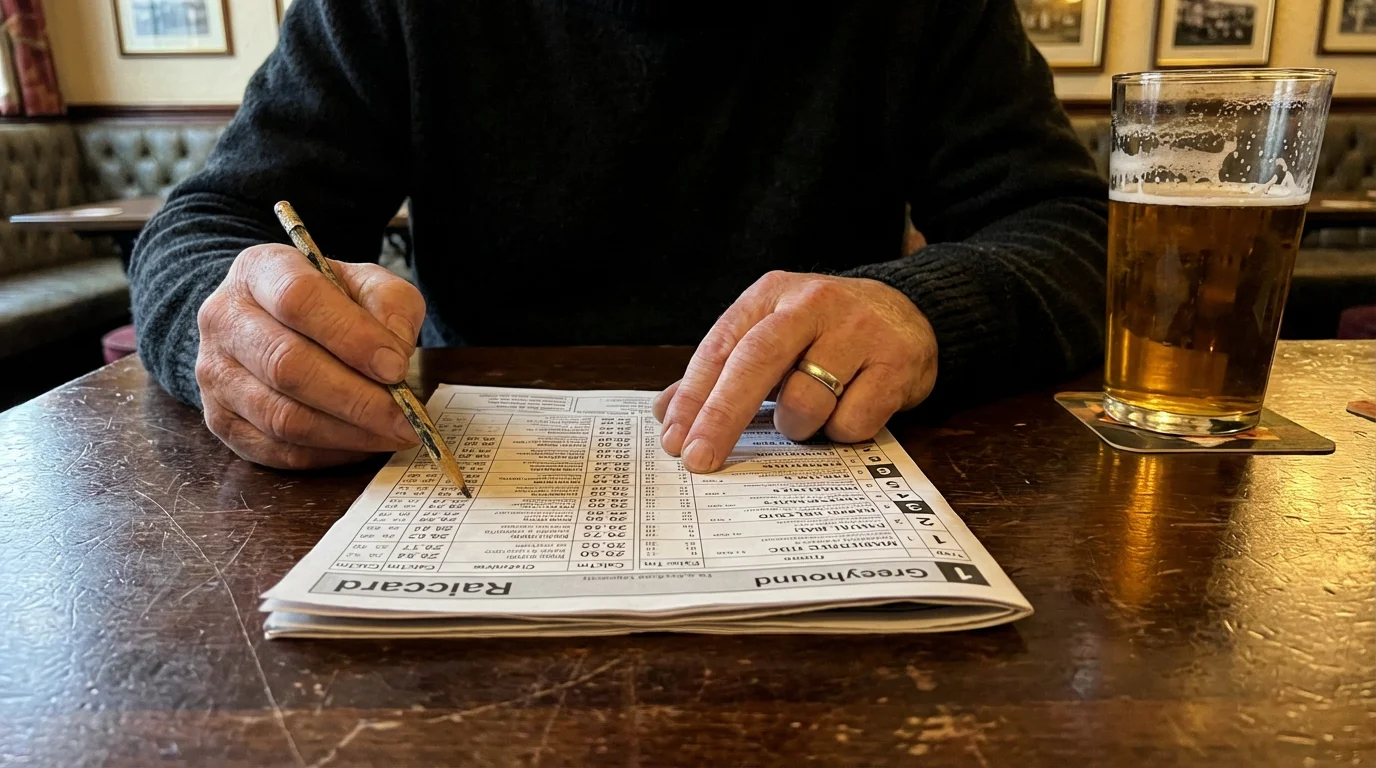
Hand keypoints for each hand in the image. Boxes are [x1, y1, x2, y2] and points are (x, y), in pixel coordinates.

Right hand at [195, 244, 425, 468]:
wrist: (271, 320)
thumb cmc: (327, 302)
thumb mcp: (366, 283)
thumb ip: (390, 304)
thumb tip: (395, 352)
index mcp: (259, 270)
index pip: (299, 299)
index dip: (352, 336)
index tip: (396, 366)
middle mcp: (225, 320)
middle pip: (288, 366)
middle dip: (357, 398)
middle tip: (406, 416)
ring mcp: (215, 374)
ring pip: (282, 417)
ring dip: (348, 432)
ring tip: (393, 433)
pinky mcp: (221, 420)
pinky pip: (278, 449)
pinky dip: (329, 452)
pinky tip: (363, 443)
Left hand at [653, 271, 937, 472]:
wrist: (909, 312)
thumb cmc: (825, 334)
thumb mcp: (770, 335)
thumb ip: (720, 371)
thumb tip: (666, 411)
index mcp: (771, 295)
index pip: (721, 347)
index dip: (693, 397)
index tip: (674, 439)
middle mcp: (812, 304)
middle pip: (756, 362)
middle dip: (722, 416)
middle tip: (700, 459)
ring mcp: (858, 330)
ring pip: (806, 400)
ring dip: (798, 425)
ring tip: (810, 414)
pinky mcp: (896, 361)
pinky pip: (853, 420)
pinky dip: (842, 430)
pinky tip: (849, 410)